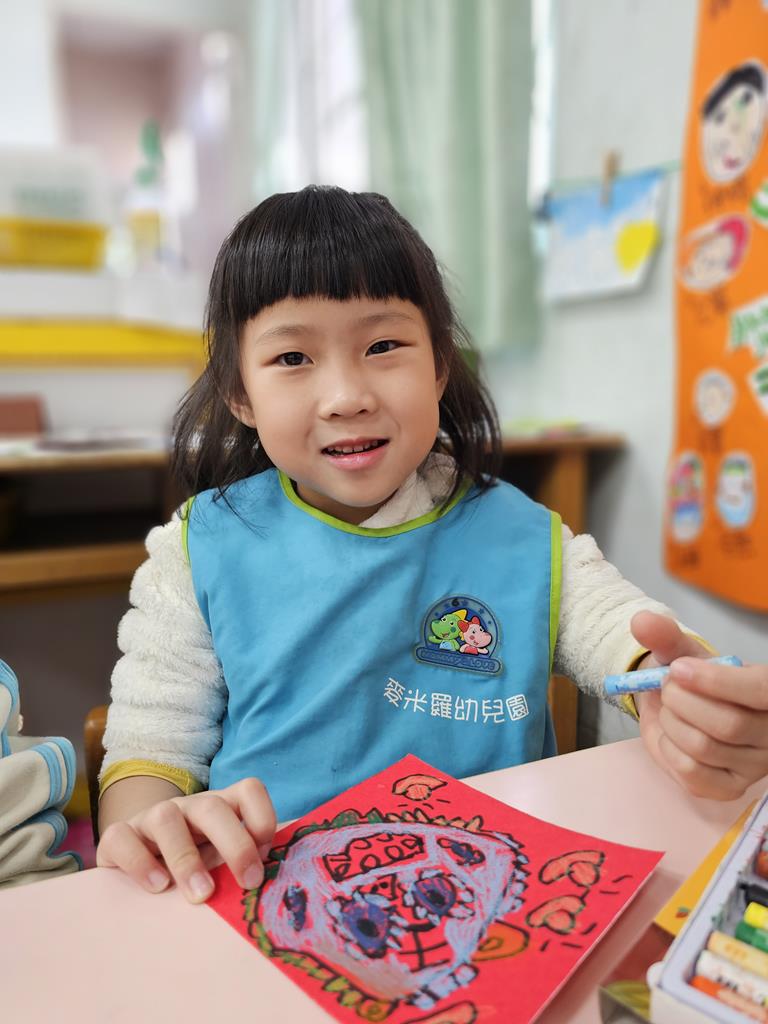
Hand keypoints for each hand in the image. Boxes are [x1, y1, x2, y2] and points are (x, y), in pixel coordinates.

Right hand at [97, 778, 276, 902]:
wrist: (136, 860)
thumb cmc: (192, 863)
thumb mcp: (221, 860)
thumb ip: (244, 863)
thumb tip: (277, 882)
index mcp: (220, 807)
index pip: (248, 790)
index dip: (263, 817)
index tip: (267, 857)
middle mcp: (188, 807)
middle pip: (212, 807)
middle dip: (235, 844)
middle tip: (248, 881)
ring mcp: (152, 818)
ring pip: (166, 818)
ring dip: (186, 858)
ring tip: (200, 894)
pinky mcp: (119, 836)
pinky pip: (122, 838)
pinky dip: (140, 862)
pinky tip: (157, 887)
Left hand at [631, 611, 767, 799]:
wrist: (684, 707)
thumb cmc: (695, 678)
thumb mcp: (683, 652)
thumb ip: (665, 636)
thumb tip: (642, 621)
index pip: (760, 689)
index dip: (716, 681)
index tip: (677, 668)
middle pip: (727, 724)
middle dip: (681, 700)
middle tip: (666, 687)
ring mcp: (754, 766)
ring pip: (704, 748)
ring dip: (671, 722)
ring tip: (669, 708)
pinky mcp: (728, 788)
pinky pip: (691, 772)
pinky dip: (668, 748)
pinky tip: (670, 733)